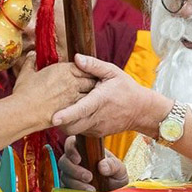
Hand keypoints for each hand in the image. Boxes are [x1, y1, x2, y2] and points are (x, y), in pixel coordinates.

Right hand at [12, 52, 96, 122]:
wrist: (24, 112)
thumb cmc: (24, 92)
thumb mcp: (26, 73)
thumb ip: (31, 62)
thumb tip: (32, 54)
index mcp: (63, 70)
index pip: (82, 66)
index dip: (84, 68)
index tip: (84, 71)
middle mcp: (72, 82)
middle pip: (90, 79)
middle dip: (91, 80)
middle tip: (91, 82)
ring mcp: (74, 97)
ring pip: (90, 93)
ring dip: (90, 93)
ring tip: (89, 96)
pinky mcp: (73, 110)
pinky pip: (85, 106)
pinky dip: (85, 106)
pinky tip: (81, 108)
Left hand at [52, 54, 167, 138]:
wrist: (141, 110)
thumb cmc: (126, 88)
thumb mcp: (113, 72)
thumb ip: (93, 65)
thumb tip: (76, 57)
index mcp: (100, 100)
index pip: (81, 110)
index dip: (66, 114)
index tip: (53, 118)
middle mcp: (97, 117)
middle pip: (72, 126)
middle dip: (59, 120)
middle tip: (51, 108)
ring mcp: (97, 128)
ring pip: (74, 130)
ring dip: (65, 123)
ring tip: (62, 109)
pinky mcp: (96, 133)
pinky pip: (80, 132)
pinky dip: (74, 124)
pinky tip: (75, 113)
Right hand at [59, 136, 127, 191]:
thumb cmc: (115, 176)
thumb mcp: (119, 169)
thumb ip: (112, 165)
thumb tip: (102, 166)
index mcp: (85, 149)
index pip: (71, 143)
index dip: (71, 149)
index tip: (78, 159)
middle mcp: (75, 161)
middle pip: (64, 161)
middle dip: (74, 170)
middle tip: (88, 177)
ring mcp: (71, 174)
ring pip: (64, 176)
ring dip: (76, 183)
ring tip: (91, 189)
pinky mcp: (69, 187)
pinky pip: (66, 188)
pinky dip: (75, 191)